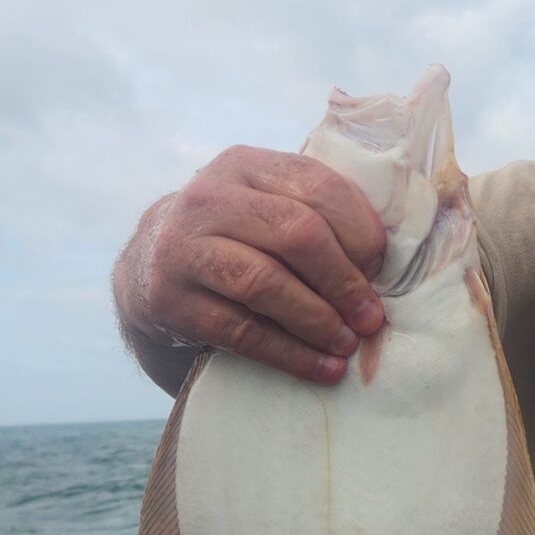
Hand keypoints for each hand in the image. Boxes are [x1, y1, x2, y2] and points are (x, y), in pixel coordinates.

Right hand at [114, 147, 387, 387]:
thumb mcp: (264, 207)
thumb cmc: (235, 238)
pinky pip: (240, 330)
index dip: (359, 230)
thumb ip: (316, 215)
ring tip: (348, 344)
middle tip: (372, 317)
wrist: (148, 269)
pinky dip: (289, 353)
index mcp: (244, 165)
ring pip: (265, 283)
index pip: (316, 186)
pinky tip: (321, 368)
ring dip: (317, 319)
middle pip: (294, 233)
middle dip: (343, 280)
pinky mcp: (169, 300)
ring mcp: (182, 248)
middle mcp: (208, 199)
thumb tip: (386, 264)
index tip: (384, 269)